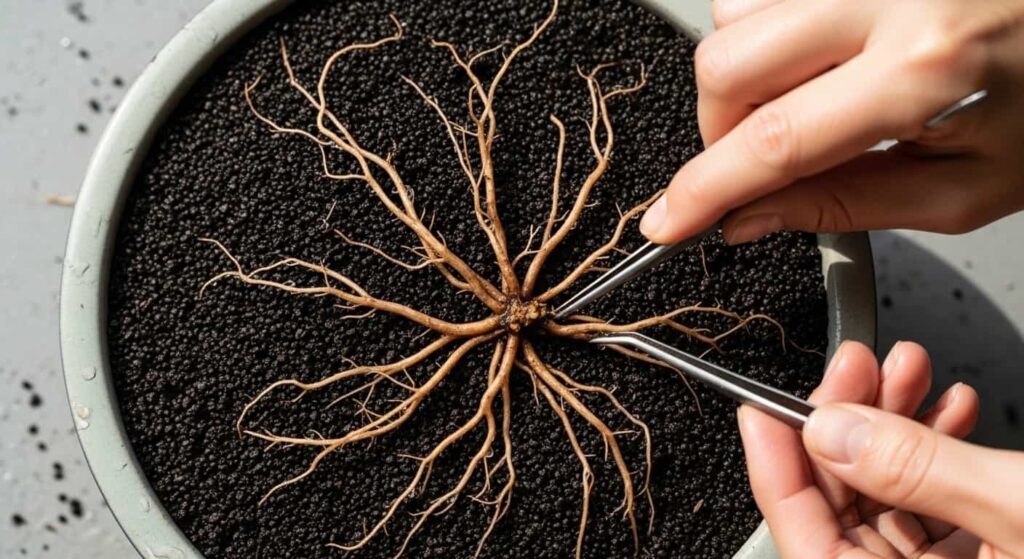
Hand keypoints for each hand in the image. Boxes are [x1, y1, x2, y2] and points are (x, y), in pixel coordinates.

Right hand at [641, 0, 1023, 244]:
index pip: (772, 142)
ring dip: (747, 74)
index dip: (702, 190)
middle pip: (727, 66)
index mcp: (922, 73)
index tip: (668, 219)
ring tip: (810, 94)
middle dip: (717, 129)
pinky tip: (823, 50)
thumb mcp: (965, 186)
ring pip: (734, 16)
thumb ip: (847, 204)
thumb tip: (751, 218)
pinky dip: (770, 28)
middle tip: (754, 157)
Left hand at [739, 341, 1023, 557]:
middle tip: (853, 367)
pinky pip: (931, 503)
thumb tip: (832, 430)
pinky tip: (949, 406)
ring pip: (887, 496)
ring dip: (894, 423)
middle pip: (842, 509)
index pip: (805, 540)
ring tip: (907, 368)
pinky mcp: (977, 558)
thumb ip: (919, 470)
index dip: (774, 470)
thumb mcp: (1016, 507)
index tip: (759, 411)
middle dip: (845, 424)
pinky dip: (935, 450)